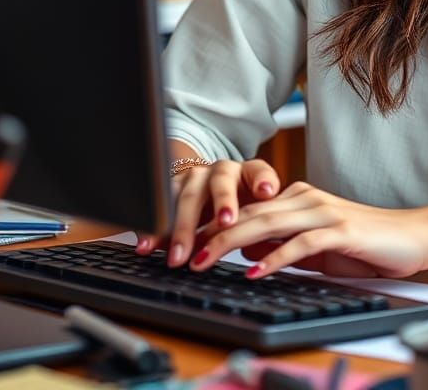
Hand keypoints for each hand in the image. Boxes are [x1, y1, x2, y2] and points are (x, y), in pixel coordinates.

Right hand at [135, 158, 280, 266]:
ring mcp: (194, 178)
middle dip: (222, 203)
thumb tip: (281, 246)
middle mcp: (221, 171)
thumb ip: (266, 220)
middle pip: (221, 183)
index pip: (258, 170)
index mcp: (248, 172)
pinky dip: (152, 228)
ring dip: (182, 227)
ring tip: (178, 256)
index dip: (263, 181)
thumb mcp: (258, 212)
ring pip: (187, 196)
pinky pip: (160, 206)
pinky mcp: (171, 189)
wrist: (211, 195)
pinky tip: (146, 246)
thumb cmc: (243, 208)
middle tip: (225, 225)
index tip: (268, 193)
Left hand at [185, 182, 427, 279]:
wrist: (411, 236)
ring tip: (202, 259)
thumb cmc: (364, 243)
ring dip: (230, 242)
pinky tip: (253, 271)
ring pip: (266, 223)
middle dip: (209, 231)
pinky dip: (273, 258)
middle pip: (248, 212)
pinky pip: (299, 244)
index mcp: (297, 197)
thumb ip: (280, 242)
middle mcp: (305, 198)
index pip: (246, 208)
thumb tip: (244, 249)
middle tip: (178, 251)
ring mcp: (322, 211)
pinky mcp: (339, 230)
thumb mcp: (313, 245)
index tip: (182, 240)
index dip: (212, 224)